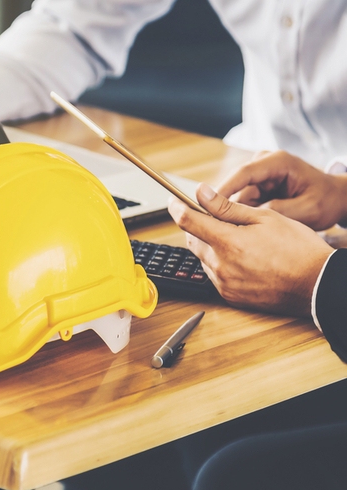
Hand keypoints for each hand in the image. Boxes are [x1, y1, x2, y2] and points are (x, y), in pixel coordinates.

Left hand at [168, 183, 333, 315]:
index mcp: (228, 242)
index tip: (173, 201)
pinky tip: (240, 258)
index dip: (177, 208)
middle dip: (197, 227)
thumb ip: (227, 207)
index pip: (188, 221)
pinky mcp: (229, 296)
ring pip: (202, 258)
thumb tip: (201, 193)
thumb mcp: (264, 218)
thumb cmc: (296, 248)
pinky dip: (219, 263)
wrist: (317, 285)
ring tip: (236, 239)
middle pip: (192, 240)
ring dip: (209, 245)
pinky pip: (214, 275)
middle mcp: (220, 265)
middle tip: (214, 218)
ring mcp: (223, 283)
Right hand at [217, 150, 346, 230]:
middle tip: (217, 226)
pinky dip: (242, 214)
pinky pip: (243, 200)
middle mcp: (265, 163)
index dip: (224, 189)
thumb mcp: (306, 209)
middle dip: (227, 205)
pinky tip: (244, 228)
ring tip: (238, 232)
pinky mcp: (258, 185)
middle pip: (236, 184)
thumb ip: (277, 212)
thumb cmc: (326, 200)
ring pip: (237, 195)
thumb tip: (247, 218)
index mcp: (278, 162)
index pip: (244, 173)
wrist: (336, 197)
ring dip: (236, 213)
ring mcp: (260, 174)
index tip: (208, 206)